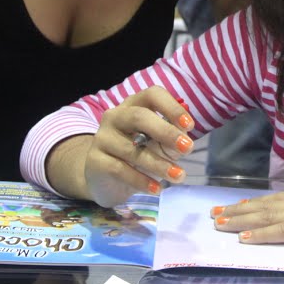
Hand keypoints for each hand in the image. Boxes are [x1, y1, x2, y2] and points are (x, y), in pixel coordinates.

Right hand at [80, 87, 193, 207]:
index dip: (172, 107)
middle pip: (139, 117)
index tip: (189, 125)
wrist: (105, 177)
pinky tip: (157, 189)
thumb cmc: (138, 153)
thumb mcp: (159, 144)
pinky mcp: (94, 160)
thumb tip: (185, 138)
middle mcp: (115, 116)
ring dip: (159, 164)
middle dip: (166, 132)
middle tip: (188, 148)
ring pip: (132, 149)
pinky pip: (120, 169)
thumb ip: (171, 139)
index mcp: (134, 105)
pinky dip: (141, 180)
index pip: (152, 95)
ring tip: (179, 176)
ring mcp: (102, 137)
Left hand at [209, 188, 283, 251]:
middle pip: (266, 205)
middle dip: (238, 209)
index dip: (254, 203)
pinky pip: (281, 231)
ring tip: (219, 223)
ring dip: (240, 219)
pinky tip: (243, 237)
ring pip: (267, 215)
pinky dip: (260, 233)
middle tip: (214, 213)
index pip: (278, 200)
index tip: (235, 205)